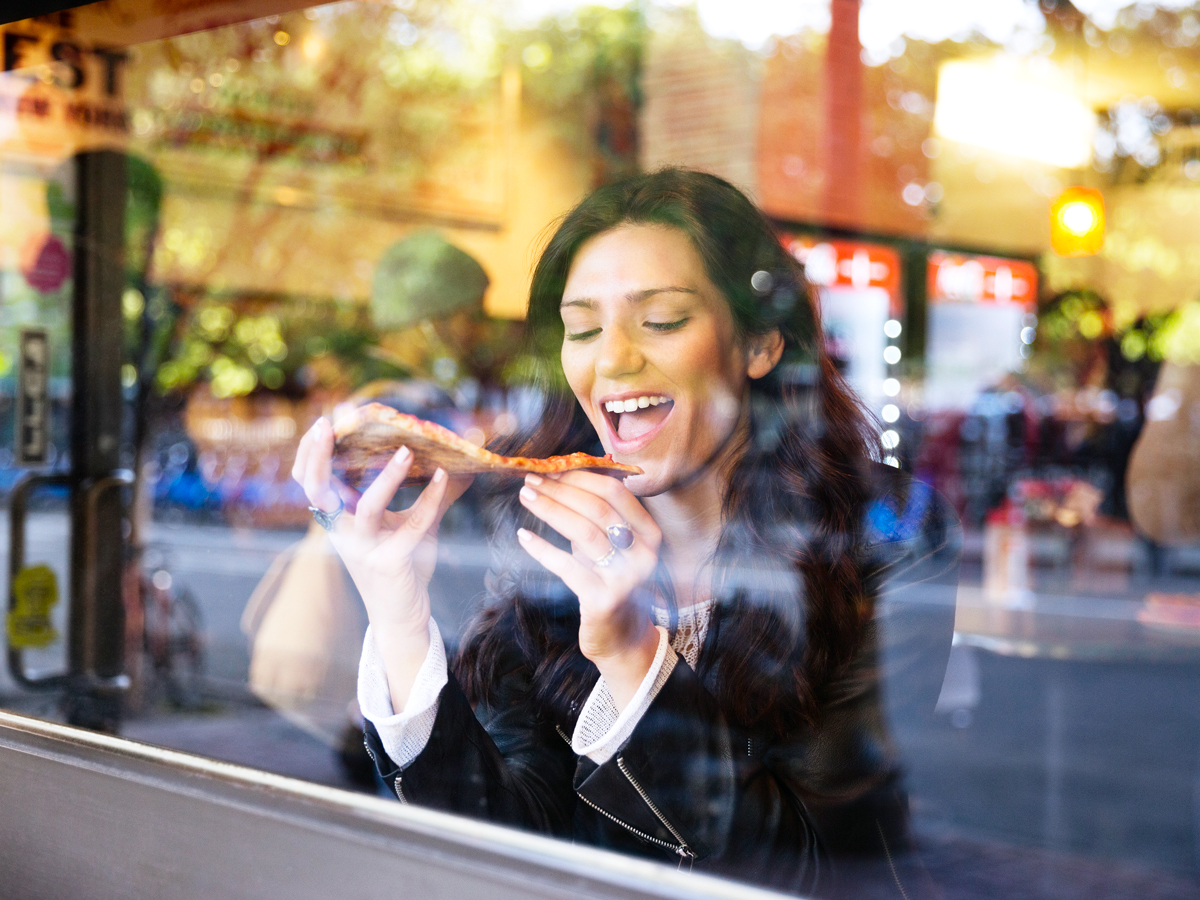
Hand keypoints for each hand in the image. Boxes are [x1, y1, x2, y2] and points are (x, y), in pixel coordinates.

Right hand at [292, 417, 471, 707]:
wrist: (403, 613)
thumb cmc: (402, 564)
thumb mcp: (409, 523)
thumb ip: (427, 494)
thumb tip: (454, 460)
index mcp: (340, 519)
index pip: (311, 482)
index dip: (309, 455)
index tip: (321, 424)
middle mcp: (345, 531)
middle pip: (318, 490)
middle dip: (317, 457)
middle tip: (328, 425)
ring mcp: (365, 548)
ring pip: (368, 508)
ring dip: (388, 478)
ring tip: (406, 451)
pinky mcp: (390, 563)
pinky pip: (411, 527)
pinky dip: (430, 500)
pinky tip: (445, 478)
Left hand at [516, 470, 661, 708]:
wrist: (621, 636)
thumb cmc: (610, 580)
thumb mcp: (611, 544)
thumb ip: (597, 515)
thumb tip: (559, 476)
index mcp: (648, 532)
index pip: (615, 491)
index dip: (580, 477)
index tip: (551, 469)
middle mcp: (643, 553)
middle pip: (598, 508)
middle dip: (560, 490)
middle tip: (531, 480)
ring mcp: (625, 577)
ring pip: (584, 532)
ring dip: (551, 510)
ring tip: (526, 497)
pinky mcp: (603, 599)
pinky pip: (567, 567)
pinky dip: (542, 549)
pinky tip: (523, 536)